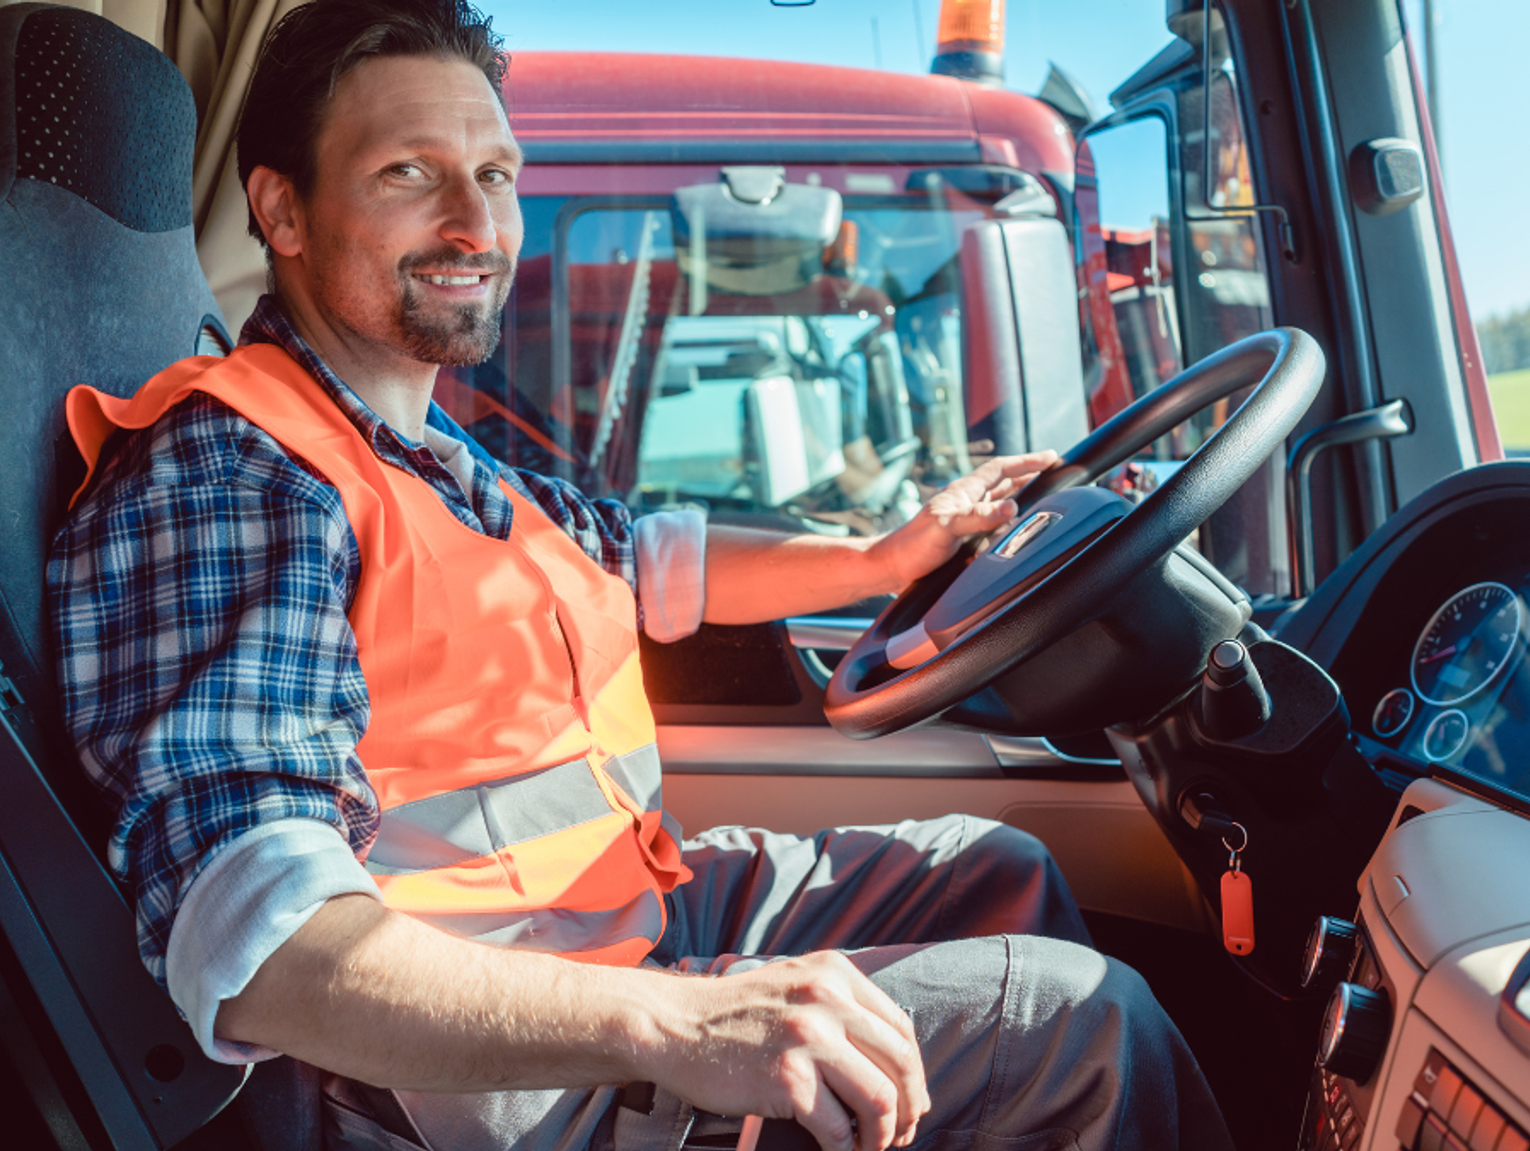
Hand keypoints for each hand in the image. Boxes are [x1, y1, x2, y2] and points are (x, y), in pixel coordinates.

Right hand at [646, 952, 929, 1150]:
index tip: (911, 1101)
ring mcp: (809, 1038)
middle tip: (902, 1134)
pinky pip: (838, 1129)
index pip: (900, 1029)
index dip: (914, 1075)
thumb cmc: (733, 1014)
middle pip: (900, 1064)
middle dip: (909, 1108)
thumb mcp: (794, 985)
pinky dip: (844, 1149)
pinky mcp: (788, 1080)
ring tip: (871, 1147)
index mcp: (836, 974)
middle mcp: (829, 999)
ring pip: (880, 1099)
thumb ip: (839, 1006)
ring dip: (883, 1134)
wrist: (674, 1025)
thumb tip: (890, 1065)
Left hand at [870, 450, 1058, 587]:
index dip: (1026, 461)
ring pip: (999, 500)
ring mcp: (964, 519)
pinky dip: (1008, 519)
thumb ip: (978, 516)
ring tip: (1041, 490)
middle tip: (1053, 470)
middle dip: (1028, 474)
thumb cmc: (912, 546)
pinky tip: (1014, 526)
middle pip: (1003, 481)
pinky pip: (993, 522)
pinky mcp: (963, 538)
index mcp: (963, 492)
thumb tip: (1011, 506)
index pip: (1000, 469)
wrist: (891, 569)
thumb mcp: (947, 528)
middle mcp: (965, 502)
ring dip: (1020, 493)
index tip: (1051, 457)